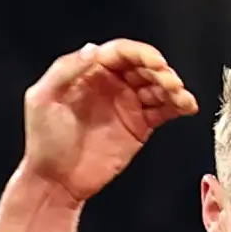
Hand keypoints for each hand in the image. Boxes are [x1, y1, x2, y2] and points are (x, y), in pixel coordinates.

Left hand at [16, 39, 196, 205]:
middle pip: (142, 66)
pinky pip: (163, 110)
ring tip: (179, 95)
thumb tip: (93, 50)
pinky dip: (178, 106)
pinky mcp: (139, 126)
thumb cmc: (44, 142)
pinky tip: (187, 106)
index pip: (119, 53)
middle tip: (169, 80)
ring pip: (156, 86)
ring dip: (172, 86)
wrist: (56, 182)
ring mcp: (127, 104)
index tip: (154, 62)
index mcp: (89, 72)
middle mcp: (112, 84)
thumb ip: (66, 71)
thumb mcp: (43, 99)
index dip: (139, 53)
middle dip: (159, 70)